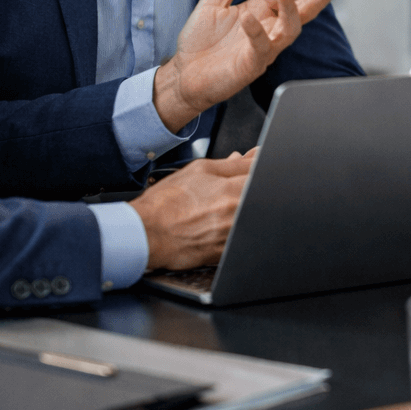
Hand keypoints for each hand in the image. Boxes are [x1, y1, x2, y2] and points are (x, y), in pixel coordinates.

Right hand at [131, 150, 254, 270]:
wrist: (148, 233)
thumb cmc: (167, 203)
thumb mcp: (199, 170)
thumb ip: (232, 164)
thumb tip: (254, 156)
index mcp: (232, 190)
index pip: (262, 174)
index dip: (259, 171)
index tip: (252, 172)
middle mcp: (236, 214)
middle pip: (262, 198)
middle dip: (250, 191)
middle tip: (228, 194)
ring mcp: (233, 235)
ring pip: (253, 217)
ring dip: (244, 210)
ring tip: (217, 211)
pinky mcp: (226, 253)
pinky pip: (243, 238)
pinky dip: (236, 230)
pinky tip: (216, 226)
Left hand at [153, 0, 344, 129]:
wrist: (184, 74)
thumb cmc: (201, 42)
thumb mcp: (214, 2)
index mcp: (260, 12)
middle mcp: (267, 29)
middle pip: (301, 12)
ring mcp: (262, 48)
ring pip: (289, 30)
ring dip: (290, 10)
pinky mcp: (251, 65)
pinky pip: (261, 47)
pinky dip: (257, 31)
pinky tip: (250, 18)